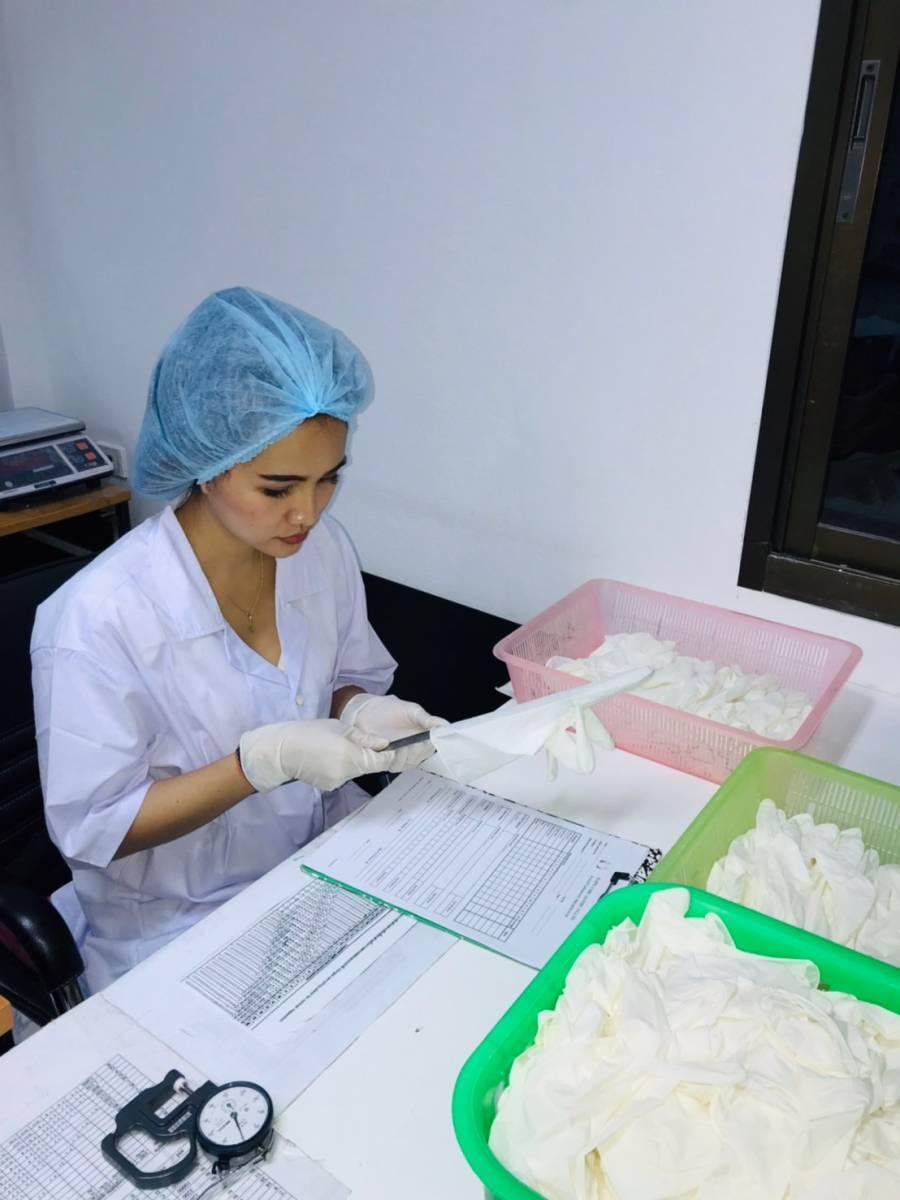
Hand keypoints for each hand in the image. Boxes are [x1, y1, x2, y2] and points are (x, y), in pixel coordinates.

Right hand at [238, 719, 396, 792]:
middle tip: (368, 743)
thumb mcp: (340, 728)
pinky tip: (330, 756)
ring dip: (356, 760)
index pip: (382, 761)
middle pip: (369, 766)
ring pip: (356, 771)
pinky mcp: (329, 786)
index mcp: (352, 757)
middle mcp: (347, 774)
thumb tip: (384, 744)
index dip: (392, 754)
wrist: (281, 750)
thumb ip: (364, 738)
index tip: (399, 748)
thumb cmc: (309, 733)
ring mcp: (337, 782)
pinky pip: (343, 775)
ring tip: (340, 746)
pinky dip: (343, 766)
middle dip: (372, 756)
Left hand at [339, 694, 447, 770]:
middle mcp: (412, 748)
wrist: (365, 711)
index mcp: (421, 737)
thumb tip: (445, 725)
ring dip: (407, 756)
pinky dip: (396, 760)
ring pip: (409, 763)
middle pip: (421, 757)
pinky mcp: (386, 760)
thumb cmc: (389, 709)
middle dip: (419, 752)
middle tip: (416, 744)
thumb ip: (427, 719)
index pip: (431, 747)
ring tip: (404, 747)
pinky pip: (395, 766)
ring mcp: (399, 755)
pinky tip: (394, 751)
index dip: (431, 746)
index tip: (429, 741)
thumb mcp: (412, 710)